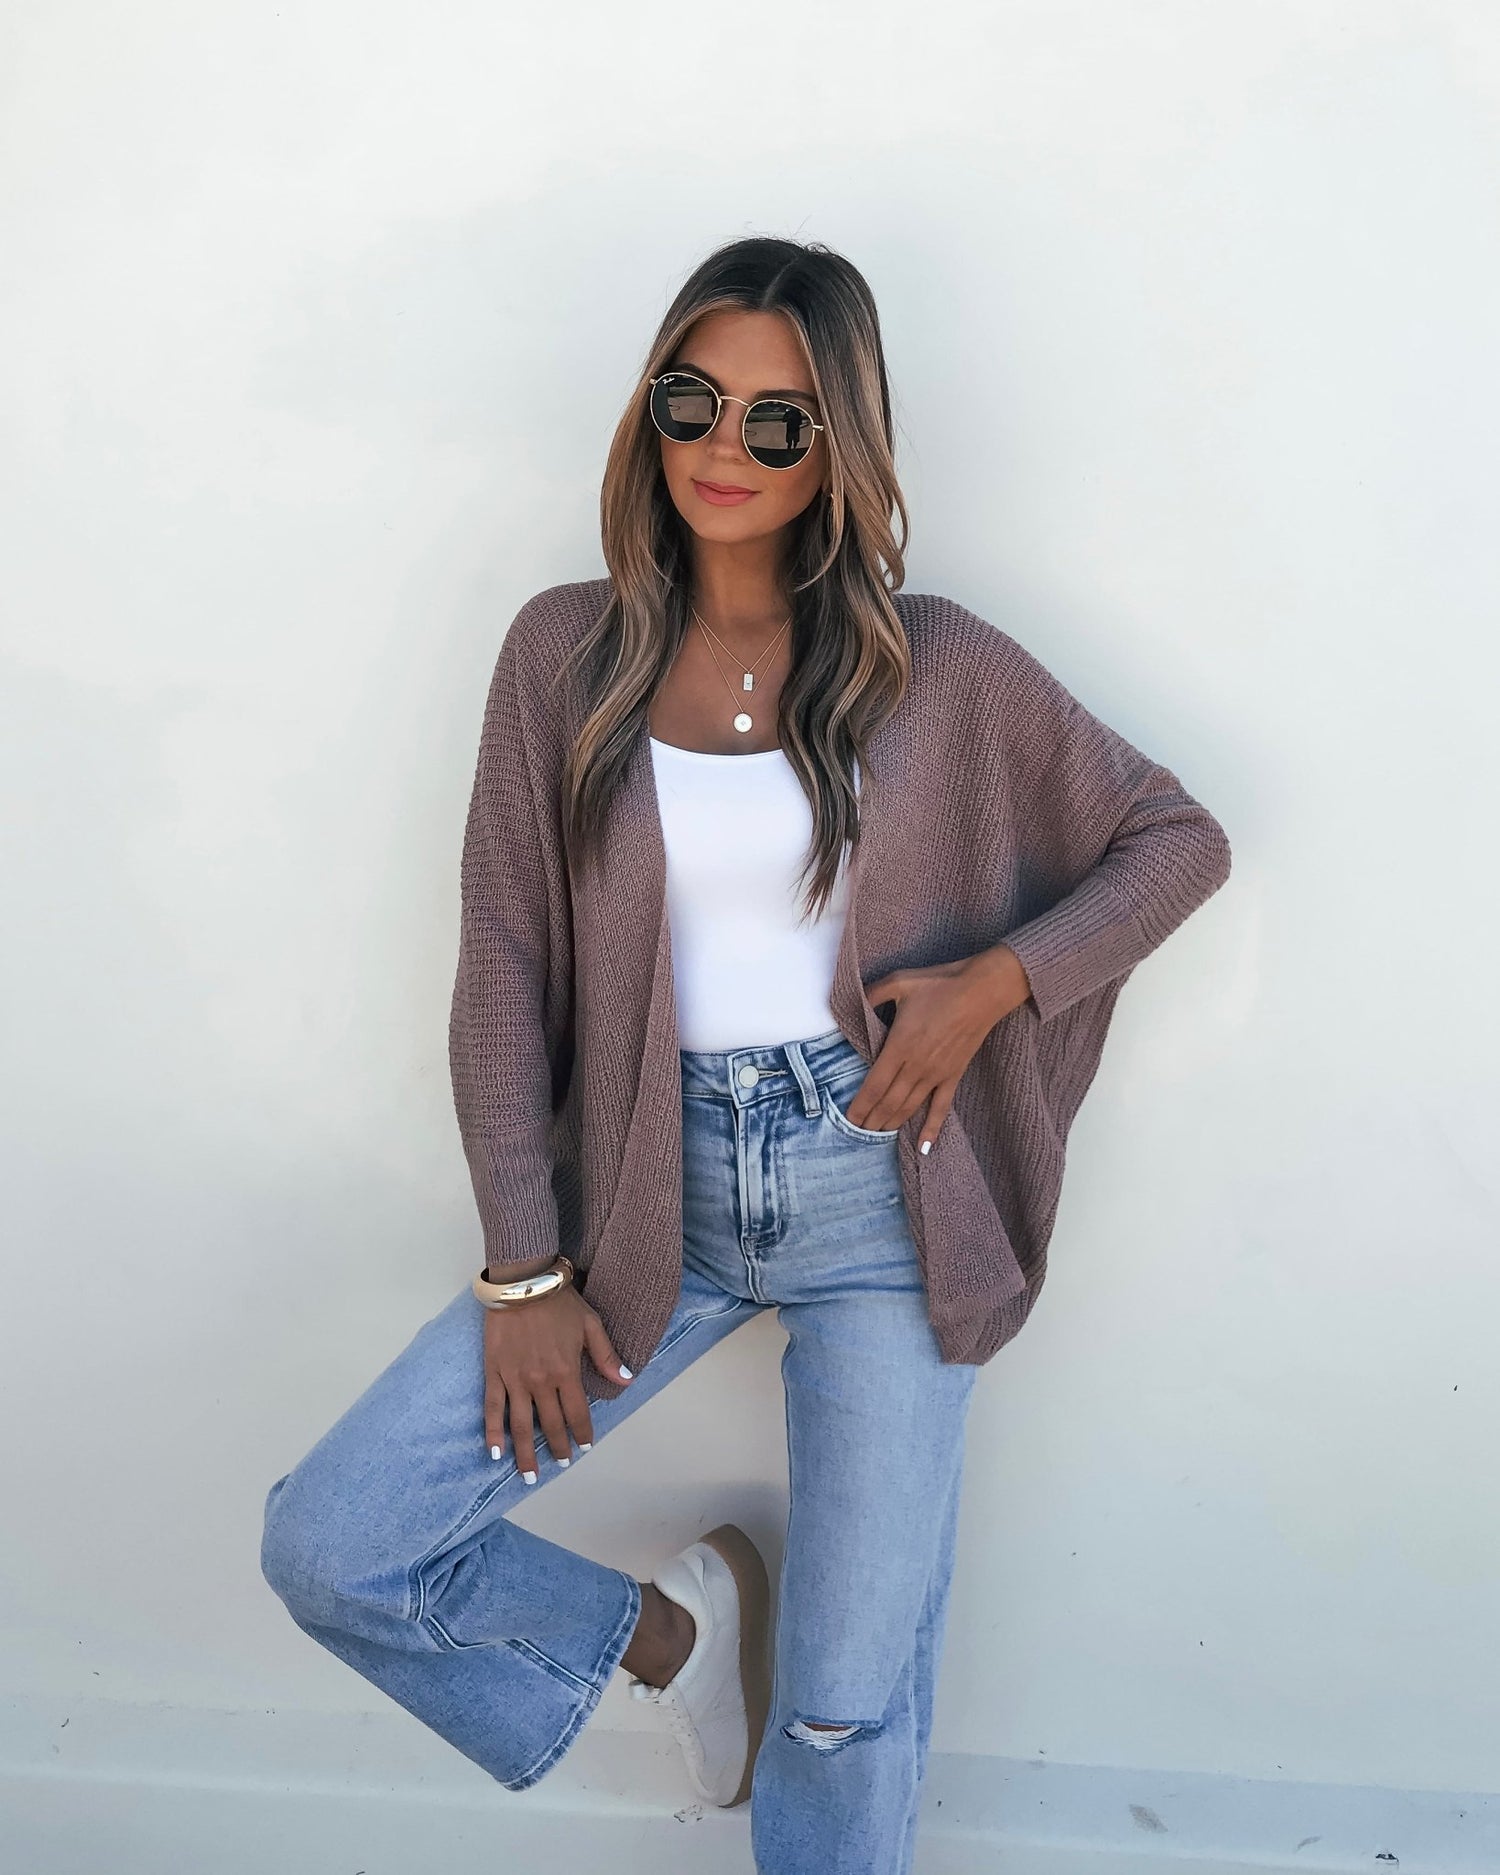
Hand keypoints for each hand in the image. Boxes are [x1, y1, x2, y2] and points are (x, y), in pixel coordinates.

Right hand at [483, 1279, 633, 1479]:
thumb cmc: (559, 1300)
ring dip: (525, 1452)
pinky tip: (495, 1453)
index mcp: (567, 1371)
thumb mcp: (590, 1324)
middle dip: (557, 1447)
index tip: (585, 1446)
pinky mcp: (493, 1372)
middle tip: (562, 1463)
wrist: (523, 1281)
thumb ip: (606, 1355)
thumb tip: (626, 1380)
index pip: (577, 1412)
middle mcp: (541, 1381)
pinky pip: (492, 1408)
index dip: (582, 1431)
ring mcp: (515, 1379)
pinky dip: (492, 1432)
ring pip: (520, 1425)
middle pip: (550, 1424)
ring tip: (529, 1475)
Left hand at [849, 945, 1032, 1150]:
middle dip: (871, 1121)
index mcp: (900, 1045)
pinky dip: (931, 1129)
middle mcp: (917, 1066)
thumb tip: (852, 1001)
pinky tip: (923, 1148)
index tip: (848, 1119)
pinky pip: (941, 1108)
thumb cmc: (940, 984)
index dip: (860, 1105)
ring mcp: (937, 1074)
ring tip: (877, 1137)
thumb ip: (873, 994)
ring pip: (910, 1107)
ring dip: (892, 1124)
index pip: (874, 1085)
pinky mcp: (954, 1075)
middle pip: (889, 1102)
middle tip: (856, 1135)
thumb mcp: (899, 982)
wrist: (983, 990)